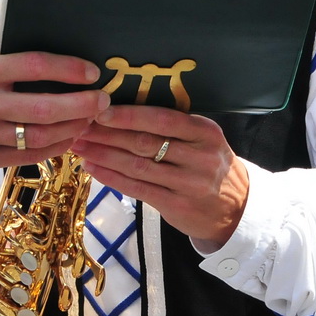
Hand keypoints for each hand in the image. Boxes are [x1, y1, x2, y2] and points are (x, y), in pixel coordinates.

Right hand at [0, 52, 105, 167]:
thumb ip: (10, 66)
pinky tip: (68, 138)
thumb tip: (60, 67)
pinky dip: (53, 149)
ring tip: (89, 120)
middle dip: (80, 105)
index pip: (34, 67)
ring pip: (38, 136)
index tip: (92, 72)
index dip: (68, 69)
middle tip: (102, 101)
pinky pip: (26, 156)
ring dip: (71, 129)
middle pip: (43, 108)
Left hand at [73, 105, 248, 250]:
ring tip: (79, 145)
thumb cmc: (210, 165)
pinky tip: (93, 168)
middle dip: (107, 133)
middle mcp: (199, 157)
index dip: (129, 115)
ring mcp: (188, 184)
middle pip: (144, 142)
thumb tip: (122, 107)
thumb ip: (174, 126)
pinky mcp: (176, 206)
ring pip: (137, 166)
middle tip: (79, 125)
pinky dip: (111, 177)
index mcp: (205, 132)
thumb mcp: (203, 139)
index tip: (100, 109)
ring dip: (103, 155)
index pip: (162, 119)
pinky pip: (137, 189)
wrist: (236, 208)